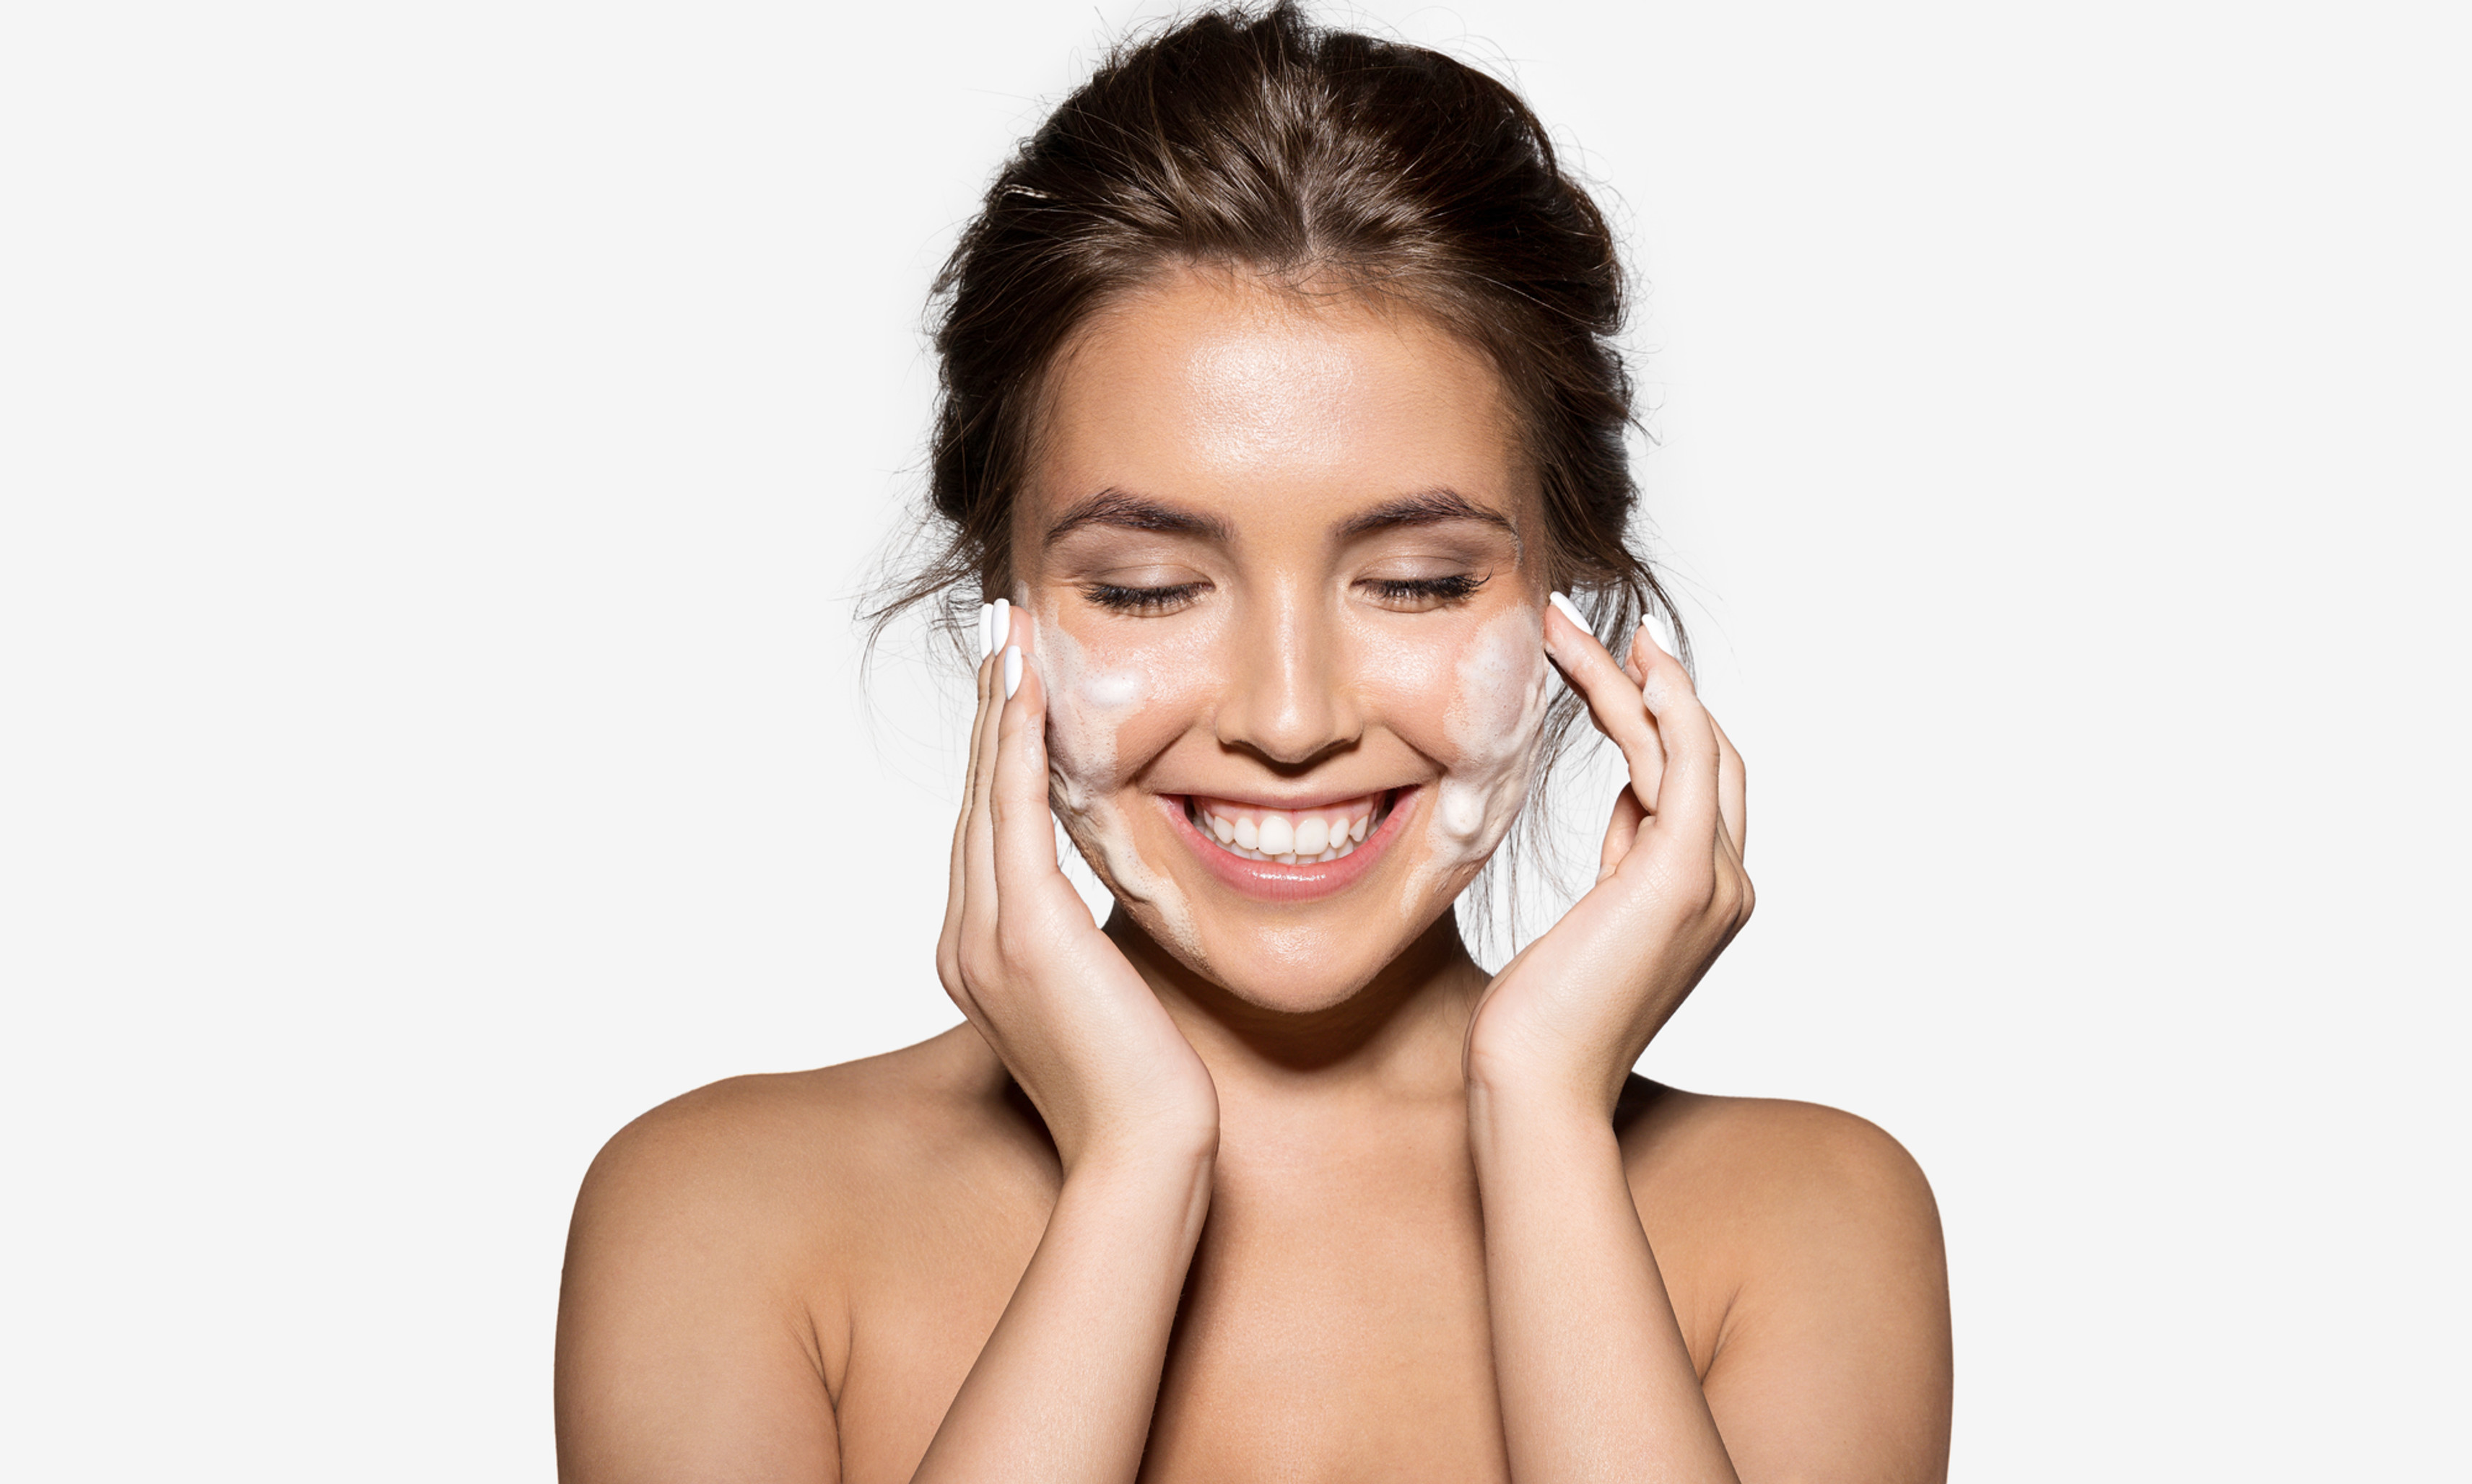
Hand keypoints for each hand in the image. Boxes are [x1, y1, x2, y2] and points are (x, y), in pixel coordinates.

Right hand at [936, 603, 1220, 1171]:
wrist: (1141, 1156)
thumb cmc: (1140, 1092)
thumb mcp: (1103, 1000)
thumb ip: (1087, 949)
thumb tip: (1108, 916)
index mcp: (979, 958)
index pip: (987, 834)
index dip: (999, 754)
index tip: (1016, 686)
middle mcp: (965, 941)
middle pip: (974, 802)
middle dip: (991, 711)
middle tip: (1002, 630)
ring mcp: (985, 937)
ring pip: (987, 796)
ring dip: (999, 707)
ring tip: (1008, 634)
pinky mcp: (1025, 932)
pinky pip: (1013, 814)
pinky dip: (1018, 746)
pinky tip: (1027, 690)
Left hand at [1463, 600, 1753, 1114]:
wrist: (1533, 1087)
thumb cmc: (1538, 1023)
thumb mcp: (1587, 921)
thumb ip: (1622, 860)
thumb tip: (1628, 800)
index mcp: (1704, 897)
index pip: (1693, 781)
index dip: (1657, 715)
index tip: (1608, 665)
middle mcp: (1728, 885)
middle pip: (1702, 750)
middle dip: (1645, 681)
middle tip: (1576, 625)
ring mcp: (1714, 881)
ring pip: (1684, 745)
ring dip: (1625, 677)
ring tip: (1558, 628)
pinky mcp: (1682, 875)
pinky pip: (1687, 762)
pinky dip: (1665, 704)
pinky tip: (1629, 661)